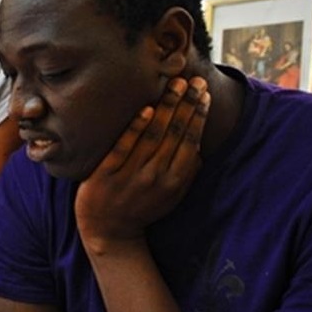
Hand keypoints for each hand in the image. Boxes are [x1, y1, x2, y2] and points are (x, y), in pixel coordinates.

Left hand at [75, 76, 210, 249]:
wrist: (108, 232)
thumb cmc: (141, 209)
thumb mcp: (171, 196)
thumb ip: (186, 173)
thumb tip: (200, 147)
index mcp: (174, 180)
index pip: (191, 140)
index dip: (199, 115)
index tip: (204, 92)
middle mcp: (156, 176)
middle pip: (176, 133)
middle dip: (187, 104)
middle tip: (193, 79)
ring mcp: (131, 175)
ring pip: (154, 135)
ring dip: (167, 107)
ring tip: (175, 84)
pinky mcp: (106, 175)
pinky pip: (124, 147)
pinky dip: (137, 127)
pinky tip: (147, 109)